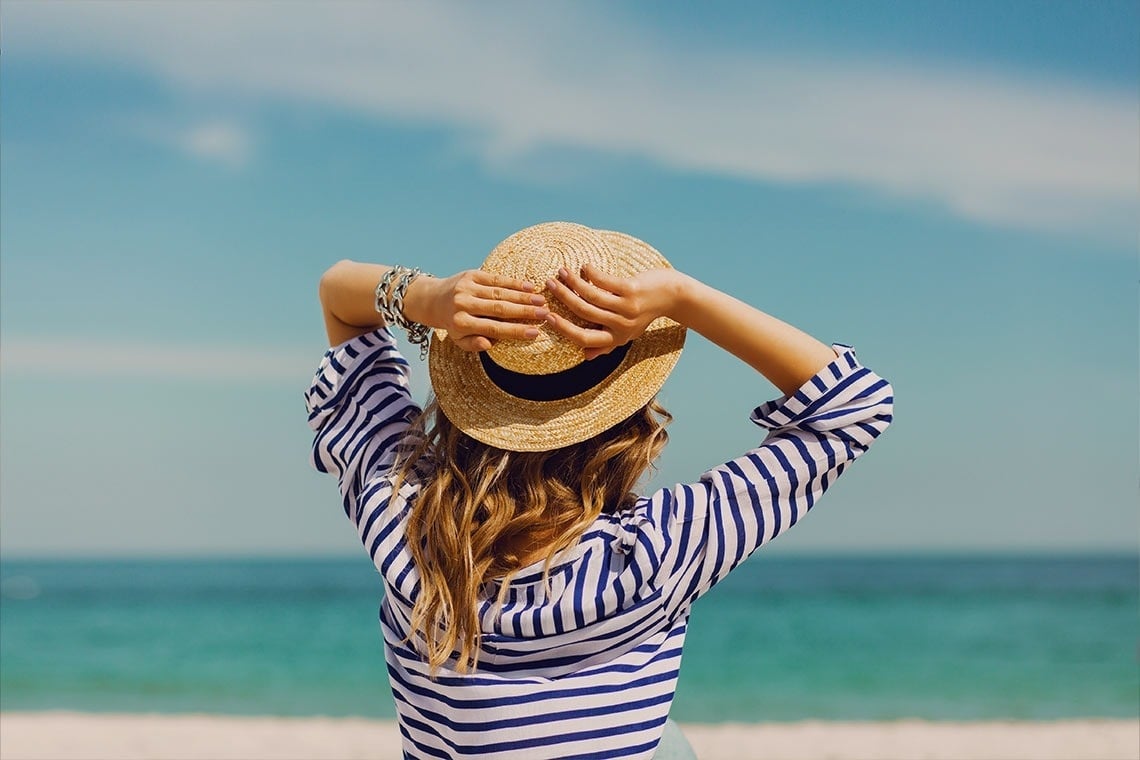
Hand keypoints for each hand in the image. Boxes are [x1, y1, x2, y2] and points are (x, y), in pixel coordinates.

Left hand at [407, 270, 548, 351]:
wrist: (433, 299)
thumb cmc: (452, 323)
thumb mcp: (458, 340)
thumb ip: (474, 344)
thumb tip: (490, 344)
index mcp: (461, 323)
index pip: (493, 328)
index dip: (515, 330)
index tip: (535, 333)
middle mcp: (463, 304)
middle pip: (499, 309)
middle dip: (524, 311)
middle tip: (545, 314)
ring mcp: (467, 287)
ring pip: (500, 292)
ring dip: (523, 296)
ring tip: (541, 301)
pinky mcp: (471, 274)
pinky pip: (495, 278)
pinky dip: (513, 283)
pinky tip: (529, 286)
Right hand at [544, 265, 680, 359]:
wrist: (673, 296)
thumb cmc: (646, 312)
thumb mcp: (627, 332)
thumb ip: (606, 344)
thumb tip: (586, 357)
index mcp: (616, 338)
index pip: (583, 338)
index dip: (563, 329)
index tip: (546, 317)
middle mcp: (620, 325)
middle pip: (583, 313)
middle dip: (563, 297)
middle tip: (548, 285)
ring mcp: (626, 307)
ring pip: (591, 295)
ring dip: (572, 282)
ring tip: (561, 272)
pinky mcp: (631, 290)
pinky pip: (603, 281)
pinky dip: (590, 273)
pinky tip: (583, 267)